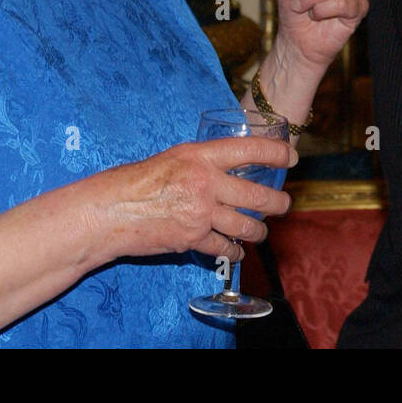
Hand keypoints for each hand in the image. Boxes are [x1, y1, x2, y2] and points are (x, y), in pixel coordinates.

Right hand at [94, 137, 294, 262]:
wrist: (110, 210)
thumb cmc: (136, 180)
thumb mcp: (174, 158)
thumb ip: (202, 164)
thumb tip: (227, 170)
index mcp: (201, 156)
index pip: (249, 150)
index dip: (275, 153)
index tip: (290, 158)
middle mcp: (205, 182)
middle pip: (256, 195)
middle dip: (277, 203)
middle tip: (285, 204)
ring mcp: (200, 212)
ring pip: (246, 225)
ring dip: (259, 231)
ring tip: (262, 231)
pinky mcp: (192, 239)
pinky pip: (225, 248)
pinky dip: (234, 251)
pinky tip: (237, 251)